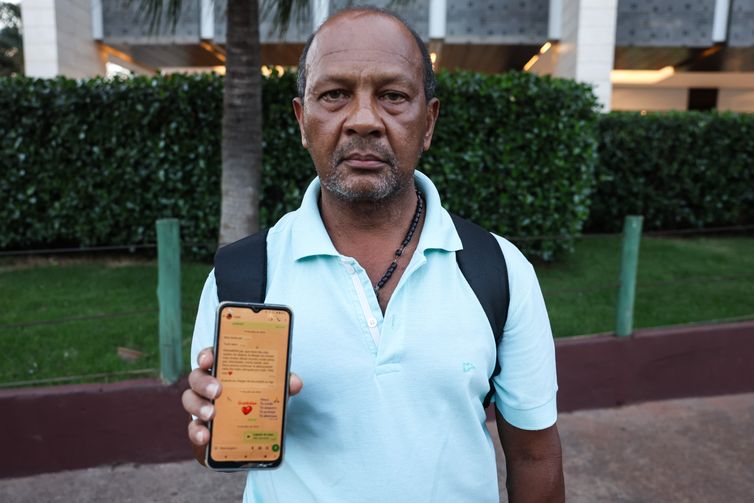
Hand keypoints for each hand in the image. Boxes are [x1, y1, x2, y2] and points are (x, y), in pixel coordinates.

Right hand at [181, 347, 303, 455]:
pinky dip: (197, 432)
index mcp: (224, 370)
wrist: (252, 437)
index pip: (210, 356)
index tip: (208, 359)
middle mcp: (208, 385)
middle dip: (204, 382)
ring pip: (190, 400)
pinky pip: (192, 429)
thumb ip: (281, 385)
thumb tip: (295, 383)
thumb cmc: (258, 402)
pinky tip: (205, 436)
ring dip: (199, 406)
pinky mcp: (200, 428)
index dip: (206, 355)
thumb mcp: (271, 392)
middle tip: (218, 391)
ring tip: (212, 415)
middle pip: (196, 377)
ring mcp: (201, 407)